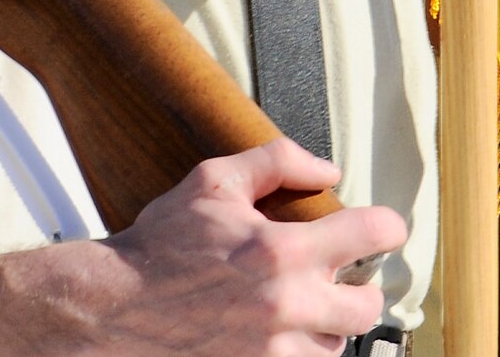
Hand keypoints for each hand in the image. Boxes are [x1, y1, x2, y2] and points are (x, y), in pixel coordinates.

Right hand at [74, 139, 407, 356]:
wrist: (111, 310)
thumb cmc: (160, 246)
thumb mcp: (213, 182)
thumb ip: (277, 161)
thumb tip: (327, 169)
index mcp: (282, 251)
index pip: (372, 234)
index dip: (387, 227)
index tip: (384, 229)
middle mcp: (286, 306)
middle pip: (366, 307)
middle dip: (359, 290)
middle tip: (341, 279)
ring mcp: (273, 353)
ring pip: (335, 347)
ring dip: (326, 327)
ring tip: (300, 310)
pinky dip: (298, 353)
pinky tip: (278, 335)